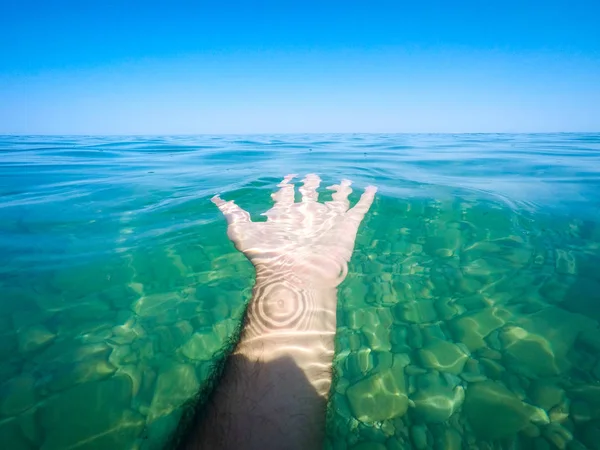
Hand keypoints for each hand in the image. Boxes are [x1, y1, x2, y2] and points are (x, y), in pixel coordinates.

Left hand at [212, 174, 376, 288]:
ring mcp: (328, 222)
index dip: (284, 189)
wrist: (297, 277)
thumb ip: (232, 215)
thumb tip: (215, 199)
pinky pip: (360, 210)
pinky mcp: (347, 227)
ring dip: (340, 191)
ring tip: (344, 181)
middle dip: (310, 186)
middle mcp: (307, 217)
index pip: (285, 198)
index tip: (283, 181)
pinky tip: (371, 189)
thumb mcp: (242, 233)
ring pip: (336, 201)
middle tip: (310, 176)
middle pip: (310, 197)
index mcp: (285, 217)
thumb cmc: (269, 256)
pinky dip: (367, 199)